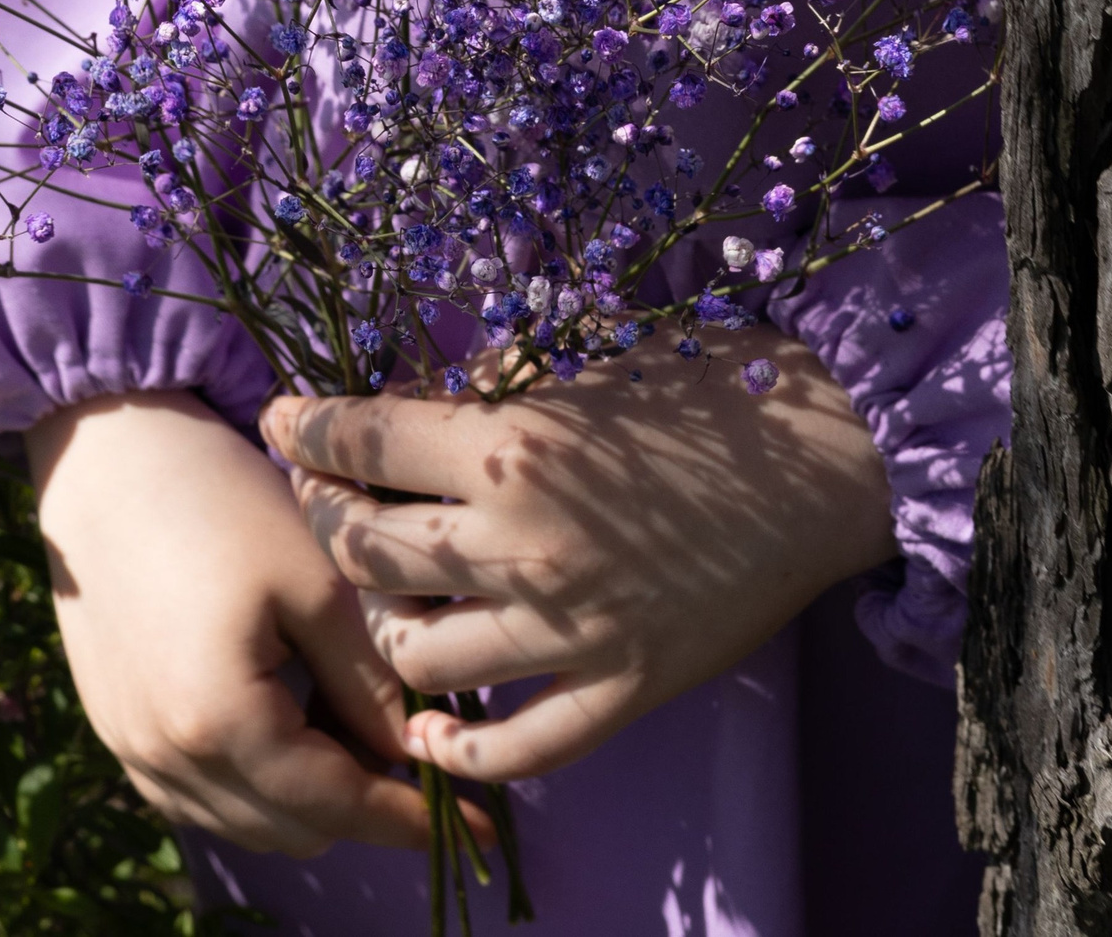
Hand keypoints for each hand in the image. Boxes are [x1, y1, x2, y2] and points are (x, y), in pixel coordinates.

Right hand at [27, 390, 482, 857]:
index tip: (479, 825)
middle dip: (360, 805)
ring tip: (344, 720)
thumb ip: (371, 683)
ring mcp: (129, 747)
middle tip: (405, 740)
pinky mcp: (112, 727)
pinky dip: (251, 781)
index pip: (336, 807)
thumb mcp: (317, 583)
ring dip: (304, 797)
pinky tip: (280, 716)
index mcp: (220, 721)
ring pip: (244, 821)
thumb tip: (412, 753)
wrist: (105, 453)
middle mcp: (166, 756)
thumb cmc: (218, 500)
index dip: (411, 819)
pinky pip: (197, 794)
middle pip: (293, 831)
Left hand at [261, 327, 896, 783]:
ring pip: (412, 654)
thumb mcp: (576, 364)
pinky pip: (516, 747)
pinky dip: (459, 747)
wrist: (826, 463)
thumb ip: (481, 391)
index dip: (304, 431)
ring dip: (380, 627)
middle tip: (323, 500)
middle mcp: (522, 543)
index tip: (285, 424)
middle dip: (323, 519)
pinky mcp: (621, 689)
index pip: (357, 442)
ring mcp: (569, 628)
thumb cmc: (701, 394)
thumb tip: (399, 407)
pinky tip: (428, 728)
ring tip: (384, 599)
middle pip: (361, 551)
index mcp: (506, 445)